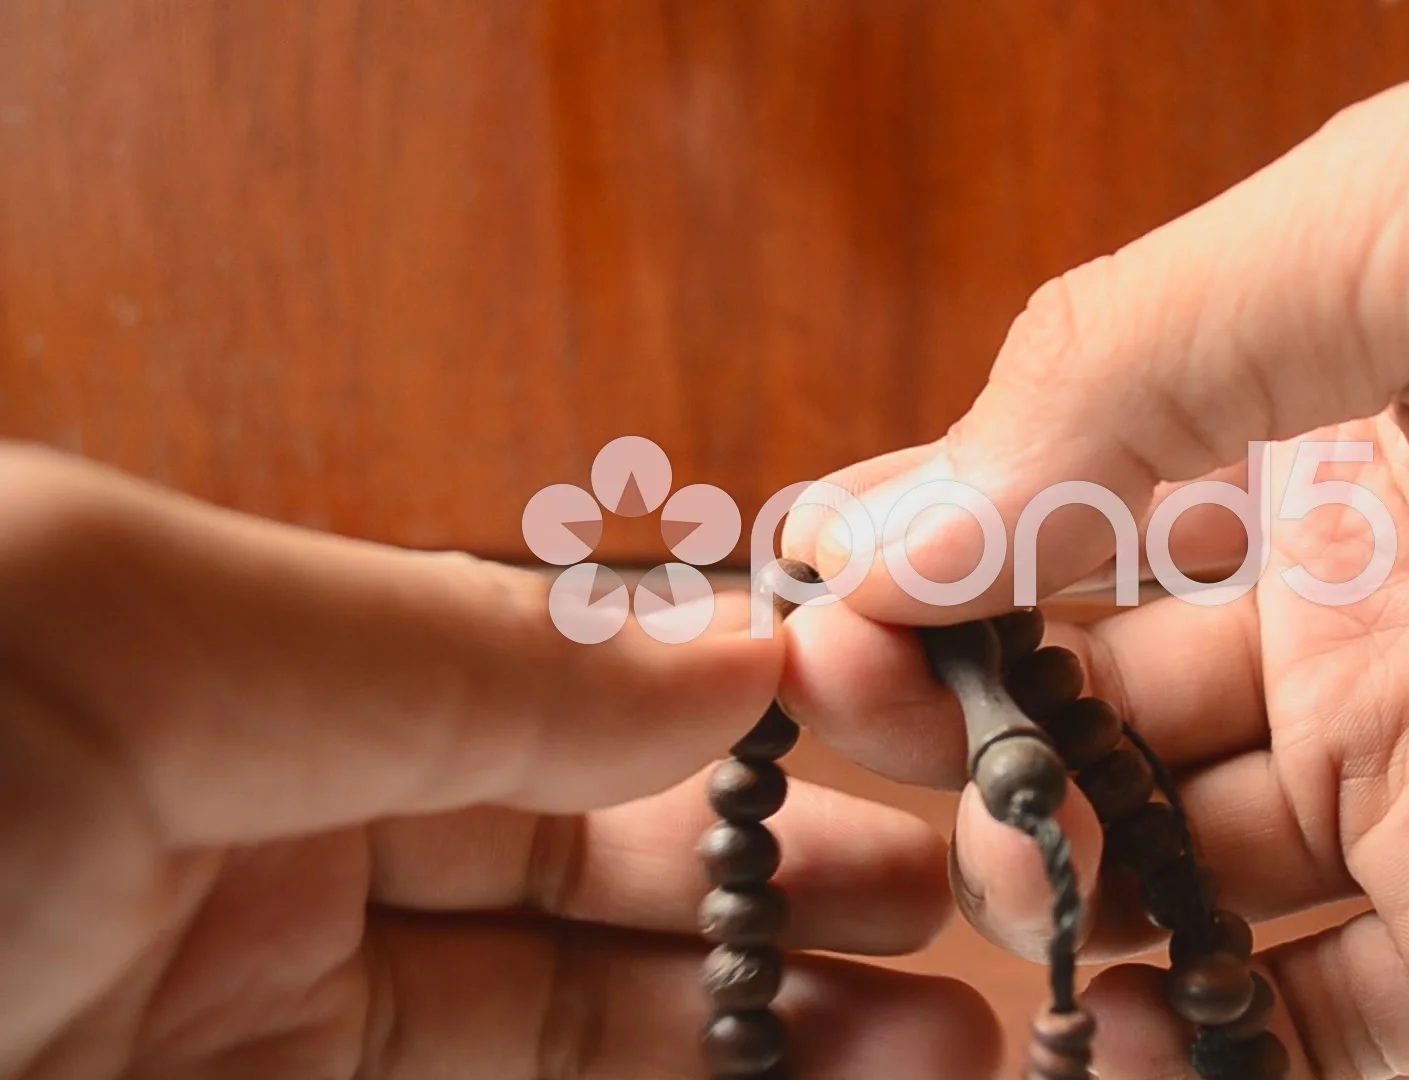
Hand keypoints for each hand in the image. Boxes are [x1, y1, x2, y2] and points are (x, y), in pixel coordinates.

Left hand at [0, 445, 994, 1079]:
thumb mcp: (143, 635)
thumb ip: (451, 652)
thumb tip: (733, 647)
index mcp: (250, 669)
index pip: (559, 698)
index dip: (746, 729)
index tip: (916, 754)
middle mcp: (268, 839)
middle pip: (594, 872)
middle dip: (796, 887)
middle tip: (974, 912)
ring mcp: (255, 1014)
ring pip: (569, 1026)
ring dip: (769, 1029)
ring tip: (947, 1041)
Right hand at [778, 71, 1408, 1076]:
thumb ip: (1137, 356)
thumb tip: (895, 524)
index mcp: (1308, 416)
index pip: (1046, 493)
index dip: (913, 546)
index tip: (797, 606)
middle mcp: (1346, 604)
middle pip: (1076, 694)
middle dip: (947, 717)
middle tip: (847, 741)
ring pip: (1162, 871)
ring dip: (1041, 889)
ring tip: (969, 890)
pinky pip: (1305, 1031)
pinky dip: (1179, 1054)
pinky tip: (1080, 1038)